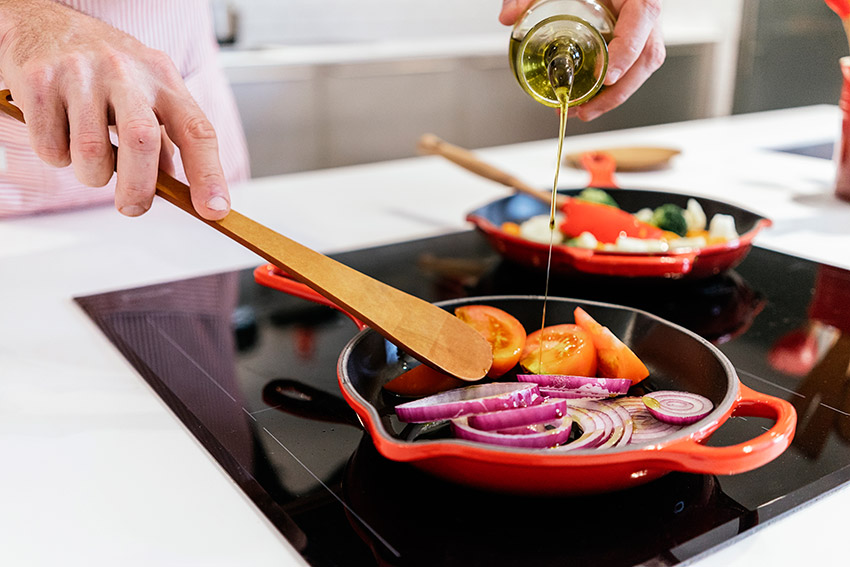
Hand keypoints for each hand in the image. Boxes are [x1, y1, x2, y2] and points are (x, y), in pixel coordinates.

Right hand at [0, 0, 229, 219]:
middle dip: (138, 188)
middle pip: (142, 142)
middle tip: (132, 206)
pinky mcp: (40, 81)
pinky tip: (58, 132)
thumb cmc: (102, 67)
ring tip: (88, 157)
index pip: (196, 130)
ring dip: (91, 174)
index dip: (209, 174)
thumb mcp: (145, 92)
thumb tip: (177, 184)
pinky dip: (56, 156)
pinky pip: (51, 148)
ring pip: (91, 154)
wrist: (39, 22)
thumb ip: (164, 137)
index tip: (214, 209)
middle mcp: (126, 71)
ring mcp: (81, 73)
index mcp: (162, 78)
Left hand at [499, 0, 664, 120]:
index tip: (606, 76)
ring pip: (641, 67)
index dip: (628, 51)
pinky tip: (589, 102)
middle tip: (586, 109)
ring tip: (583, 112)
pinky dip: (612, 90)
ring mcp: (641, 29)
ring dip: (613, 97)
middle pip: (647, 54)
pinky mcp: (632, 42)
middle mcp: (642, 12)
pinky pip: (631, 68)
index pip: (643, 18)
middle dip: (618, 91)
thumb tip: (508, 17)